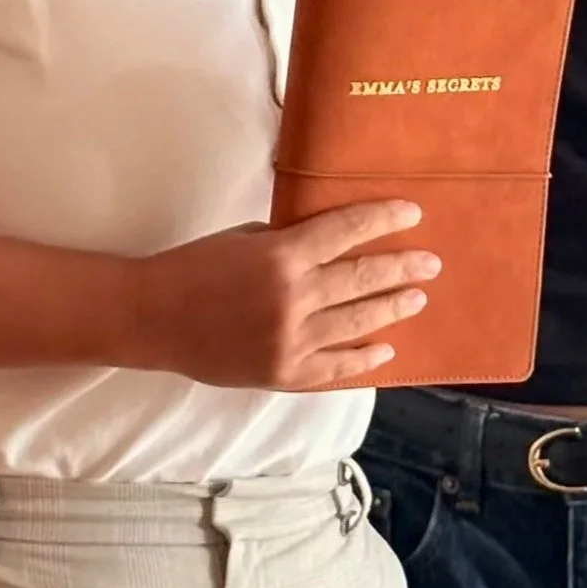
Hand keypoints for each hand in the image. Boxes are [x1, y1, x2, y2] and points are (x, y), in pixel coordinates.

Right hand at [131, 200, 439, 389]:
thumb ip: (291, 244)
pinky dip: (363, 359)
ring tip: (418, 298)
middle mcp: (293, 298)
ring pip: (357, 323)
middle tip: (432, 262)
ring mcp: (290, 340)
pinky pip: (334, 368)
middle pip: (363, 279)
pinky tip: (386, 348)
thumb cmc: (197, 267)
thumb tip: (336, 246)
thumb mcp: (247, 239)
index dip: (383, 220)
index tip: (413, 214)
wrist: (153, 318)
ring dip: (392, 309)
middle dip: (402, 268)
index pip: (347, 231)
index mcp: (282, 255)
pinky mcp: (283, 373)